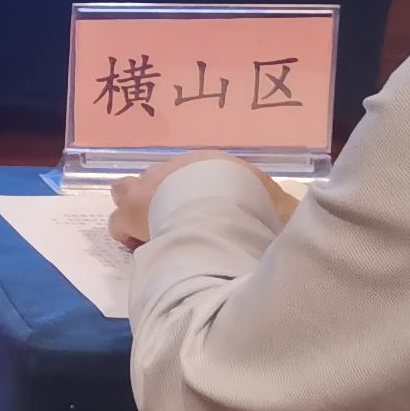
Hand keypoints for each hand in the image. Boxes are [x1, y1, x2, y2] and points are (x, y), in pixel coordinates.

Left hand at [106, 152, 293, 246]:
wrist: (219, 204)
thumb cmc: (250, 201)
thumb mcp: (275, 202)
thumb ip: (278, 208)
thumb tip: (291, 215)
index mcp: (209, 163)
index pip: (193, 175)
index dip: (193, 195)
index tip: (200, 213)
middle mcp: (175, 167)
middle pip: (157, 178)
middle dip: (161, 199)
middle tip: (173, 223)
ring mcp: (149, 186)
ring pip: (127, 192)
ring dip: (135, 212)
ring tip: (149, 235)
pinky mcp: (130, 209)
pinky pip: (118, 222)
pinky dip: (125, 234)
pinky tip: (137, 248)